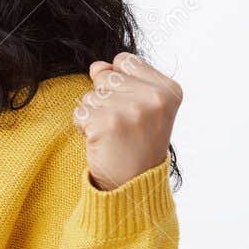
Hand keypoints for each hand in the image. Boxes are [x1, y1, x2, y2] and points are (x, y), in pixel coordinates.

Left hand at [73, 53, 181, 190]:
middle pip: (105, 76)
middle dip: (105, 100)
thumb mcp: (143, 109)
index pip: (125, 60)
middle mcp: (154, 97)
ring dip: (93, 115)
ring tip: (112, 136)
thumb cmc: (137, 147)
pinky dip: (83, 127)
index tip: (131, 110)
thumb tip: (97, 66)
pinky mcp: (107, 123)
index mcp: (169, 90)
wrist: (133, 187)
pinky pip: (79, 112)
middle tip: (121, 127)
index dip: (119, 84)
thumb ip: (124, 81)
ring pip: (90, 94)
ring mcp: (132, 109)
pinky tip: (101, 142)